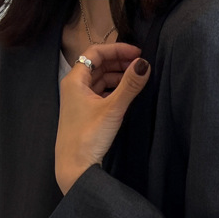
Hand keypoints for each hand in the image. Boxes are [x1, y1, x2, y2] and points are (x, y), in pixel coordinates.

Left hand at [55, 43, 151, 194]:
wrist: (75, 168)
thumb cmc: (88, 138)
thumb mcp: (112, 109)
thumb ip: (129, 85)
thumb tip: (144, 65)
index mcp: (75, 80)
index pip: (95, 53)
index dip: (117, 49)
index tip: (136, 53)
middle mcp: (74, 88)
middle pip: (97, 65)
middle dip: (119, 62)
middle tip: (139, 65)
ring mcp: (79, 102)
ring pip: (99, 81)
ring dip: (117, 77)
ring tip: (136, 79)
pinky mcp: (85, 115)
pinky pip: (100, 94)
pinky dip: (113, 91)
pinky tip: (125, 96)